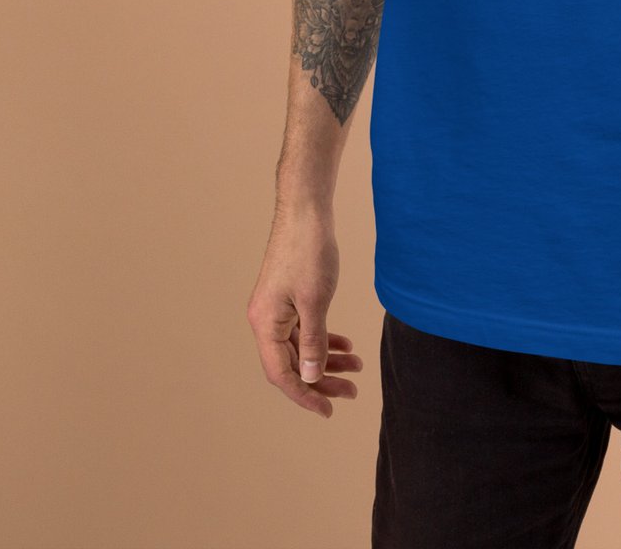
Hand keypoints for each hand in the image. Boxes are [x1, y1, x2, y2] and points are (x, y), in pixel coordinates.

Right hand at [246, 207, 364, 416]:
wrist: (306, 211)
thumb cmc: (309, 251)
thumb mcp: (315, 301)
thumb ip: (312, 342)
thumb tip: (310, 377)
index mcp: (265, 324)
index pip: (282, 374)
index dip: (306, 395)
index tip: (329, 410)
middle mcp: (265, 320)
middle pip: (291, 363)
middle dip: (322, 380)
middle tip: (352, 391)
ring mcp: (276, 308)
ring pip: (300, 346)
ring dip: (327, 359)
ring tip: (356, 367)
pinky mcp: (288, 297)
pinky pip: (304, 328)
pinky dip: (324, 338)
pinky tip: (346, 343)